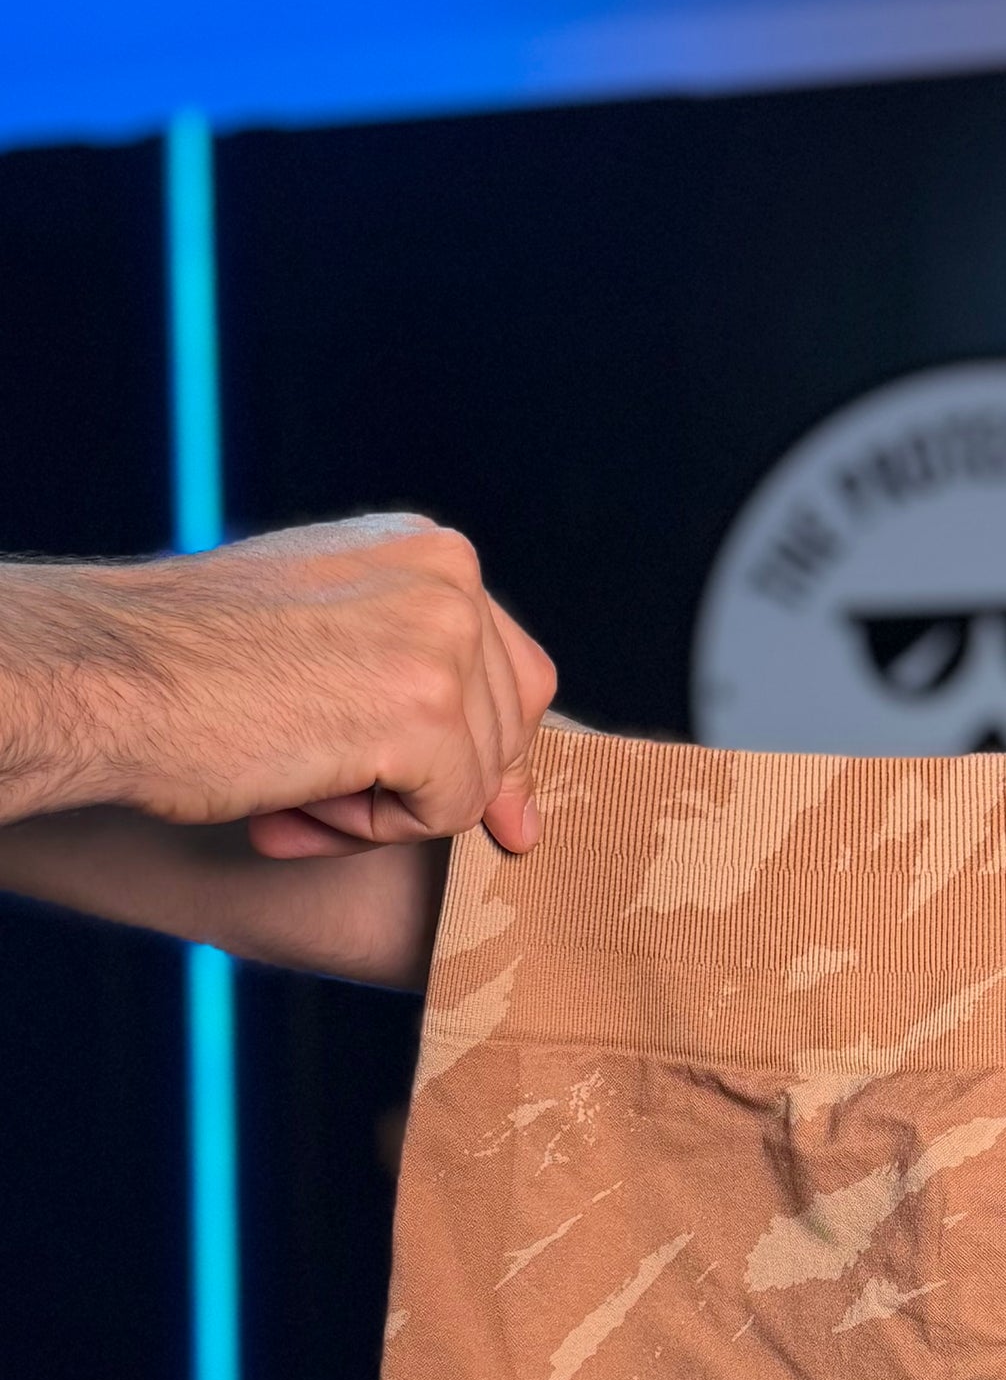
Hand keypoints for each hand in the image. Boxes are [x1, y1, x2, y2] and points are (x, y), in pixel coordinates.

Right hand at [0, 515, 556, 852]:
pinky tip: (290, 798)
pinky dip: (367, 831)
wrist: (104, 677)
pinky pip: (446, 814)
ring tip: (285, 784)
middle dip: (413, 779)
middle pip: (507, 733)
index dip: (461, 747)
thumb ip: (427, 702)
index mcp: (430, 548)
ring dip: (381, 809)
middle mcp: (453, 575)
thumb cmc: (191, 671)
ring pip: (477, 780)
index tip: (378, 771)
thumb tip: (528, 822)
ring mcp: (446, 637)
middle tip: (302, 779)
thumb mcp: (327, 654)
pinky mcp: (429, 709)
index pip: (513, 674)